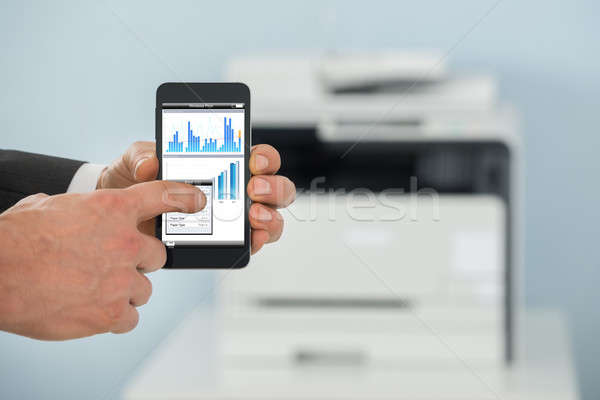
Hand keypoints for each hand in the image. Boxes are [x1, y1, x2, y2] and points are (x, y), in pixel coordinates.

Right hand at [0, 181, 204, 339]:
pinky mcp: (112, 313)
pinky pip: (130, 318)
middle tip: (110, 265)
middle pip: (157, 256)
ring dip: (124, 291)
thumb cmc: (14, 239)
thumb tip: (78, 212)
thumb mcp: (49, 206)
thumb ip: (81, 209)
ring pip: (143, 290)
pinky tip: (91, 310)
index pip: (163, 196)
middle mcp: (125, 242)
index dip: (184, 197)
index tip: (197, 200)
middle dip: (138, 261)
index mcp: (112, 208)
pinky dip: (115, 316)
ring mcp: (122, 280)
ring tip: (90, 290)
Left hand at [98, 141, 295, 253]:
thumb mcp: (136, 162)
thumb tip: (150, 164)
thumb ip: (141, 156)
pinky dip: (257, 242)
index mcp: (224, 165)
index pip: (258, 158)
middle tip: (254, 188)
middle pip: (275, 187)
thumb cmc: (137, 183)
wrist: (122, 216)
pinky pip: (252, 244)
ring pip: (271, 217)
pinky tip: (251, 239)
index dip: (264, 157)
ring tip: (253, 216)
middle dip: (273, 187)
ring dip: (270, 215)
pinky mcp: (226, 243)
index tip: (253, 160)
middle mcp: (237, 191)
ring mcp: (235, 219)